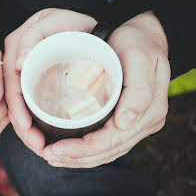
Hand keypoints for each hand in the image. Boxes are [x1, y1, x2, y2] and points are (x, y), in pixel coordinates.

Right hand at [3, 8, 96, 155]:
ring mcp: (23, 74)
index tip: (29, 129)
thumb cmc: (74, 24)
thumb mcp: (53, 21)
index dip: (16, 109)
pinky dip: (30, 124)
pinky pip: (26, 106)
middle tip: (38, 146)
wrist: (92, 31)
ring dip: (25, 130)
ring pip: (17, 107)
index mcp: (15, 48)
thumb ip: (32, 36)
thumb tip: (17, 65)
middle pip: (10, 100)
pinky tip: (40, 138)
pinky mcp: (33, 82)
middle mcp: (15, 62)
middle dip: (21, 126)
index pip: (9, 84)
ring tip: (41, 147)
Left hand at [43, 11, 169, 167]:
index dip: (82, 150)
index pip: (111, 141)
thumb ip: (139, 91)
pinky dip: (86, 151)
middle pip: (106, 151)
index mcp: (148, 112)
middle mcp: (144, 124)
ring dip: (79, 159)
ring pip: (106, 152)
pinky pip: (106, 143)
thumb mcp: (140, 59)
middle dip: (75, 157)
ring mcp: (137, 124)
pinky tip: (68, 150)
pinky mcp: (127, 121)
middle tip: (47, 155)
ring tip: (52, 157)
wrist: (147, 36)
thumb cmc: (138, 43)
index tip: (55, 149)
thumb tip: (125, 124)